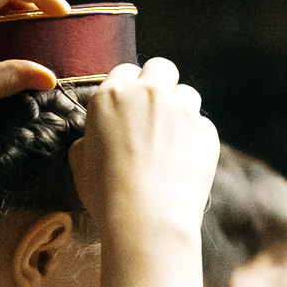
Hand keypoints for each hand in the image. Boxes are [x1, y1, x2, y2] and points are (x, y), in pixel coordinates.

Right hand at [68, 57, 218, 241]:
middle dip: (159, 83)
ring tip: (172, 138)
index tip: (131, 106)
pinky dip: (195, 137)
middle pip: (161, 67)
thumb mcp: (80, 163)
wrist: (146, 219)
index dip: (129, 87)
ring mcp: (180, 110)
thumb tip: (95, 137)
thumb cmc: (107, 195)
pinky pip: (201, 124)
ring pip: (187, 92)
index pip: (125, 71)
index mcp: (111, 96)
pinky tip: (184, 161)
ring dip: (180, 108)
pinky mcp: (205, 130)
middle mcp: (147, 94)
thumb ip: (89, 138)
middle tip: (155, 111)